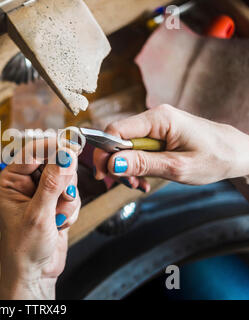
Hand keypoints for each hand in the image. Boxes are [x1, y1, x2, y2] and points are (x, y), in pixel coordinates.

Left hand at [0, 140, 79, 298]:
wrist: (34, 272)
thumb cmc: (24, 248)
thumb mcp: (38, 215)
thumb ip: (52, 184)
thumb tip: (65, 156)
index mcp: (11, 180)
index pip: (33, 152)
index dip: (53, 148)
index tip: (72, 147)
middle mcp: (25, 182)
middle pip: (54, 162)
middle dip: (62, 184)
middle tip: (61, 199)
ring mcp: (41, 192)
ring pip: (67, 178)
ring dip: (67, 200)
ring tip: (56, 218)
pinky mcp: (54, 201)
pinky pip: (72, 193)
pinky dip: (70, 209)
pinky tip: (59, 224)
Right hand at [93, 104, 248, 188]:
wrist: (238, 153)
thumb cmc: (216, 157)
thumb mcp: (178, 167)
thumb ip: (143, 164)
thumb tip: (111, 164)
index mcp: (159, 119)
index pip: (116, 131)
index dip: (104, 153)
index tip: (102, 175)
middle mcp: (154, 117)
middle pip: (118, 139)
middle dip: (116, 164)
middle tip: (127, 185)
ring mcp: (156, 125)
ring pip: (126, 146)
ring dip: (127, 168)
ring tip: (140, 185)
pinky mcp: (158, 134)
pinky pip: (137, 148)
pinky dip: (137, 165)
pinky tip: (145, 179)